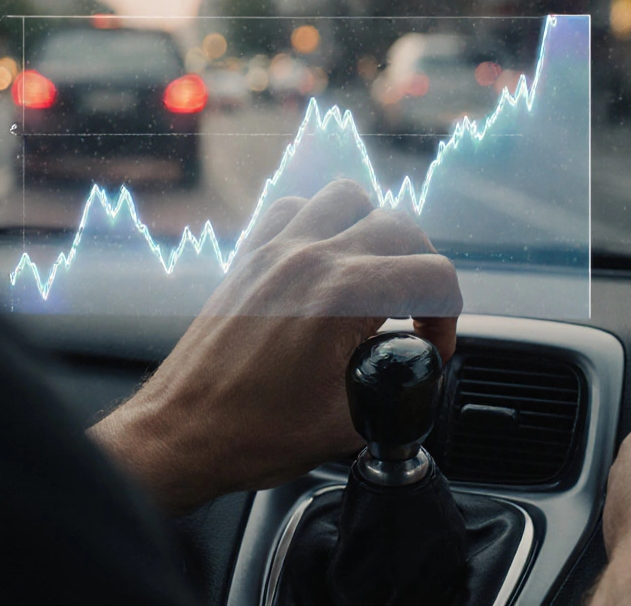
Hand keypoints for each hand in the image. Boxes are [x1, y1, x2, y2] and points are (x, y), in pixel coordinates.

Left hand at [89, 180, 462, 512]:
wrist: (181, 433)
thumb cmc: (252, 433)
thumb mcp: (349, 422)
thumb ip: (400, 386)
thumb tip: (420, 368)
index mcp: (340, 296)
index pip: (433, 275)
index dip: (449, 317)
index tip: (432, 347)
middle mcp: (309, 257)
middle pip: (401, 227)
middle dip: (422, 271)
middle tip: (415, 316)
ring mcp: (275, 249)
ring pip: (349, 197)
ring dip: (375, 230)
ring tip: (377, 276)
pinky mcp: (250, 256)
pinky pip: (296, 208)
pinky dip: (322, 223)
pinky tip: (327, 262)